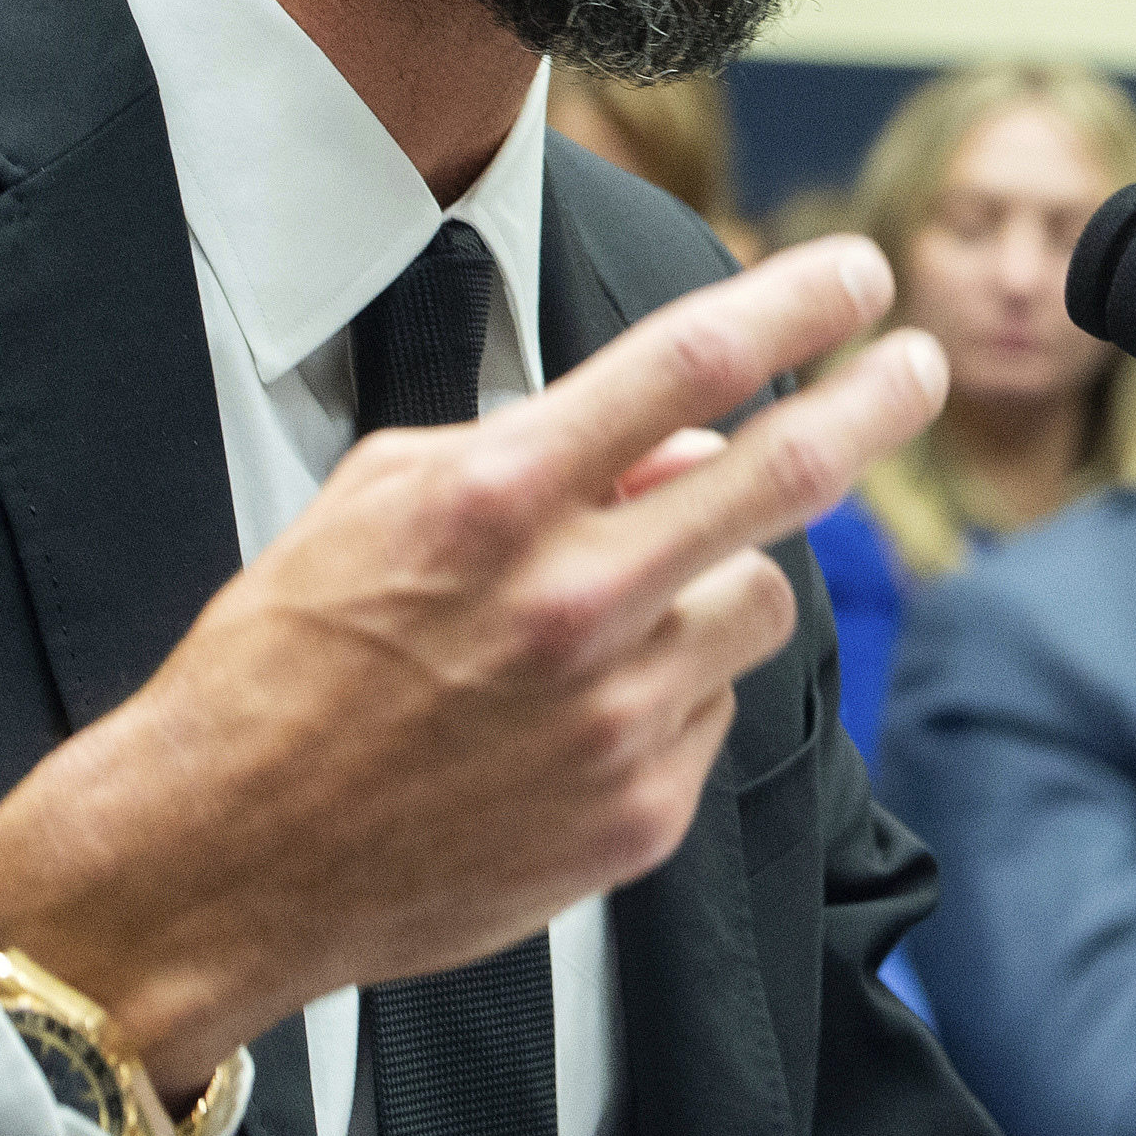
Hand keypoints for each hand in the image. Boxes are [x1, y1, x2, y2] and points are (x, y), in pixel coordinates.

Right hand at [0, 235, 943, 1082]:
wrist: (219, 862)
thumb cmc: (281, 670)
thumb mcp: (378, 500)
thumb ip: (534, 448)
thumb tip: (674, 440)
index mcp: (496, 503)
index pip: (690, 363)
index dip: (799, 304)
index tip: (859, 273)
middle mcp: (570, 604)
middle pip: (786, 473)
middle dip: (876, 402)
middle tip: (917, 366)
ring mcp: (614, 718)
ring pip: (758, 597)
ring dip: (720, 575)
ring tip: (624, 604)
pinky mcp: (636, 815)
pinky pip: (713, 709)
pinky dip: (673, 688)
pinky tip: (580, 710)